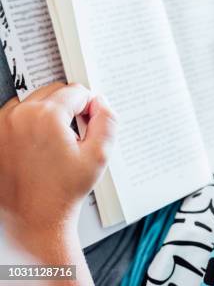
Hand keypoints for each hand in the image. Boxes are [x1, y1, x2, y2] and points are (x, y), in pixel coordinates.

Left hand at [0, 83, 116, 243]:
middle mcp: (19, 115)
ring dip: (49, 113)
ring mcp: (2, 125)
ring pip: (35, 101)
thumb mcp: (99, 155)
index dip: (90, 107)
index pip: (76, 91)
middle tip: (75, 136)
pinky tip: (40, 147)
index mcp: (45, 116)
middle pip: (55, 91)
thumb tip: (100, 103)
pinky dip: (31, 123)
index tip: (89, 125)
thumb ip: (107, 121)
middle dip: (69, 108)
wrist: (33, 219)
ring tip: (56, 143)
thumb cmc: (61, 193)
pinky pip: (18, 115)